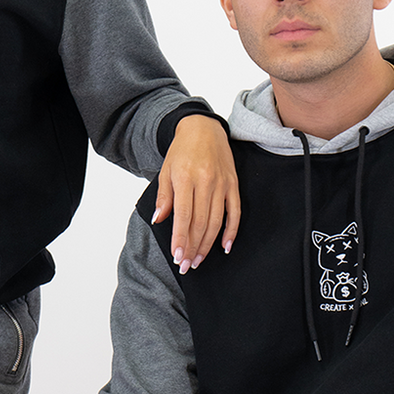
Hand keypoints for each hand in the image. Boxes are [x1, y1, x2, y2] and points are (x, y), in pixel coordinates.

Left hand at [152, 114, 240, 273]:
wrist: (203, 128)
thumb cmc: (182, 151)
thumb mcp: (166, 171)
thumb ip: (164, 197)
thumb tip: (159, 220)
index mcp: (186, 178)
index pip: (183, 215)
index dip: (180, 239)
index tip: (177, 257)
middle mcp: (205, 181)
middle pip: (200, 222)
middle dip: (192, 247)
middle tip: (186, 266)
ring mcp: (222, 183)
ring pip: (216, 221)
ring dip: (207, 244)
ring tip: (199, 260)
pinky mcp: (233, 184)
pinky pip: (235, 212)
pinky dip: (231, 231)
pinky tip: (225, 247)